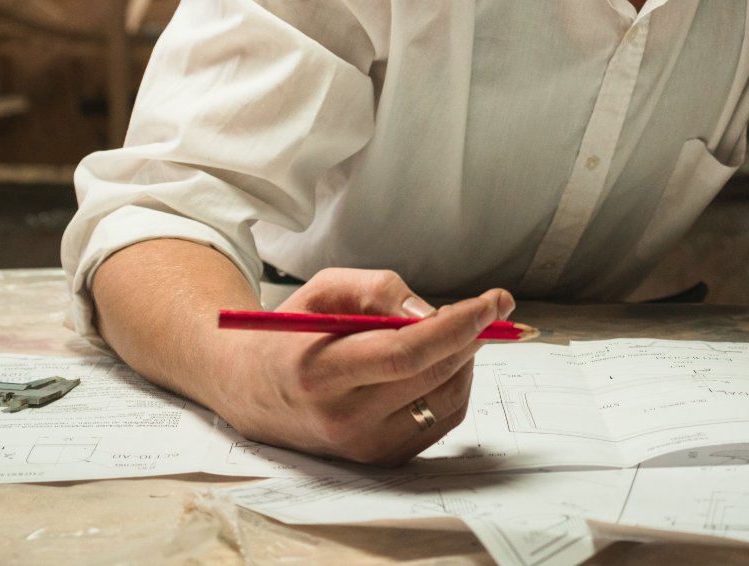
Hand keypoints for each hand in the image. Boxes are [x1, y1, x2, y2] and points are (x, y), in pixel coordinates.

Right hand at [203, 267, 512, 464]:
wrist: (254, 392)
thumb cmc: (293, 333)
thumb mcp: (324, 290)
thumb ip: (378, 289)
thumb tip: (431, 312)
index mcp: (320, 373)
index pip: (404, 353)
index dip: (456, 326)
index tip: (494, 301)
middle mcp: (343, 419)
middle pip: (433, 375)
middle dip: (473, 335)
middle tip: (490, 306)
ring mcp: (365, 446)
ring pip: (447, 398)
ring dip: (466, 358)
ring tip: (451, 331)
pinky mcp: (383, 459)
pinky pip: (443, 419)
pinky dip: (454, 384)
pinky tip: (440, 362)